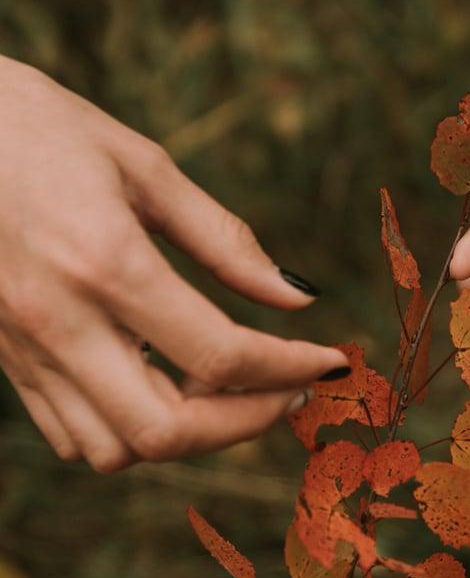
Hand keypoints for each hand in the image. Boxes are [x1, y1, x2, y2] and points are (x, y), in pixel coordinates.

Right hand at [0, 56, 347, 470]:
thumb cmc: (40, 127)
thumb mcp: (145, 167)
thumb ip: (226, 242)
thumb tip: (296, 296)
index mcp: (106, 263)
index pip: (220, 355)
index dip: (290, 367)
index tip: (329, 360)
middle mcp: (60, 322)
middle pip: (169, 431)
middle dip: (248, 423)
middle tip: (292, 391)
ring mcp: (24, 350)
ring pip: (116, 450)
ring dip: (191, 436)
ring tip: (234, 394)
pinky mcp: (6, 358)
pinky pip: (72, 433)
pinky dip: (133, 432)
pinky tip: (163, 388)